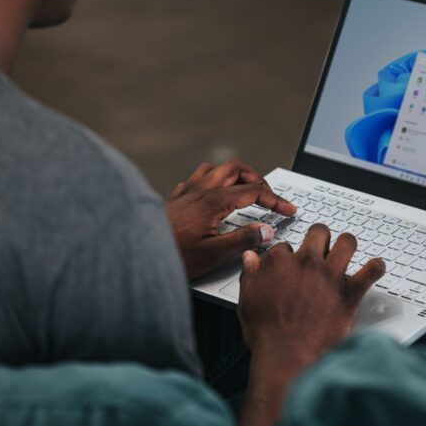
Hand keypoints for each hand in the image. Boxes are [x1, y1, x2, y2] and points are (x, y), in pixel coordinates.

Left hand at [166, 161, 295, 279]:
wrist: (137, 256)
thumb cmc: (172, 257)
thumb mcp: (214, 254)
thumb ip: (244, 240)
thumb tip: (267, 230)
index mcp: (214, 201)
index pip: (254, 191)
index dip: (276, 200)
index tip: (288, 210)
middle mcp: (201, 190)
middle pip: (236, 168)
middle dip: (257, 178)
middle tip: (268, 196)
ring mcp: (187, 191)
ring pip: (216, 168)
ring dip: (235, 175)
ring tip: (245, 189)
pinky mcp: (176, 198)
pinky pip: (198, 177)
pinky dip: (213, 180)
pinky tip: (214, 195)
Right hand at [238, 223, 384, 362]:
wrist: (287, 357)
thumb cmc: (266, 332)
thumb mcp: (247, 299)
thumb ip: (250, 274)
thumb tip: (250, 258)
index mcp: (280, 262)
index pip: (285, 246)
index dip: (287, 255)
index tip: (289, 264)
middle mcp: (307, 262)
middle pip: (319, 233)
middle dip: (319, 237)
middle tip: (320, 246)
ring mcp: (330, 276)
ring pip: (347, 242)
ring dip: (347, 244)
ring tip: (346, 249)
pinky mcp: (349, 293)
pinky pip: (370, 272)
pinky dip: (376, 268)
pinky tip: (376, 267)